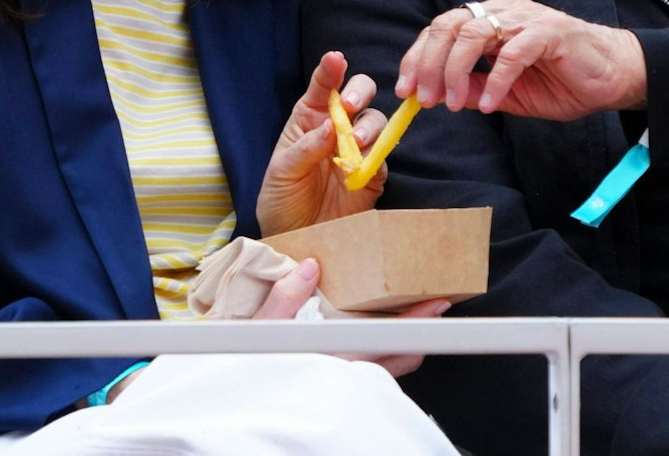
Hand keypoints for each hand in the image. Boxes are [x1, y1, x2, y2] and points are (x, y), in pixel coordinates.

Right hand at [252, 257, 451, 377]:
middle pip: (398, 360)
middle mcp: (342, 378)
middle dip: (420, 334)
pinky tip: (378, 335)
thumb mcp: (258, 329)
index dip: (414, 323)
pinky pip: (371, 371)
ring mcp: (342, 385)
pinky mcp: (337, 387)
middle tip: (434, 306)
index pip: (383, 341)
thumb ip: (285, 296)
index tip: (434, 305)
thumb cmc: (247, 368)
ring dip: (404, 345)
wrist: (234, 401)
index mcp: (328, 360)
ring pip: (387, 368)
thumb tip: (311, 267)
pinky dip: (384, 354)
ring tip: (412, 317)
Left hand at [258, 52, 388, 235]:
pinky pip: (383, 157)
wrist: (296, 238)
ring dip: (368, 126)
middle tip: (350, 104)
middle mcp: (336, 128)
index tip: (335, 59)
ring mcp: (357, 150)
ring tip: (354, 143)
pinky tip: (360, 166)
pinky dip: (376, 156)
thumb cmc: (282, 200)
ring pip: (375, 122)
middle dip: (359, 92)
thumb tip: (330, 126)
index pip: (323, 87)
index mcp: (309, 119)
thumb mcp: (282, 172)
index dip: (330, 70)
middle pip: (360, 95)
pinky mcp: (373, 174)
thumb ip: (305, 148)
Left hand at [398, 0, 645, 119]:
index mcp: (492, 20)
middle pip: (450, 25)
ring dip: (456, 71)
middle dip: (428, 62)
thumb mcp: (510, 93)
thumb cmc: (564, 81)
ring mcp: (527, 18)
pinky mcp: (550, 31)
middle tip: (424, 98)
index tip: (406, 91)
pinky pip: (513, 53)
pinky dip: (496, 81)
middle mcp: (505, 11)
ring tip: (454, 104)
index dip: (418, 57)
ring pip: (475, 32)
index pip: (442, 28)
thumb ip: (478, 88)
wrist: (614, 78)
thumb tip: (441, 95)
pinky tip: (488, 105)